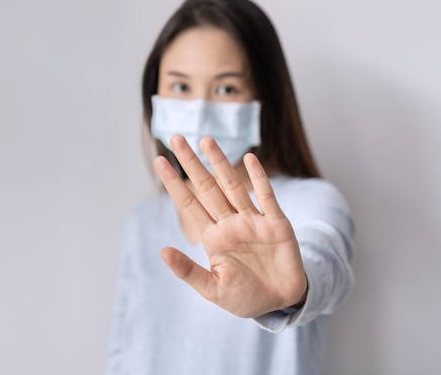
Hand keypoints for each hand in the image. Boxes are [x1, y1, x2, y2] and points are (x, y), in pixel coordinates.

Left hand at [153, 135, 306, 317]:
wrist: (281, 302)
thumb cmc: (245, 297)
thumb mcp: (213, 289)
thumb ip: (189, 271)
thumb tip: (162, 252)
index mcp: (213, 237)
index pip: (189, 204)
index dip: (174, 183)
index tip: (159, 162)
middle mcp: (230, 223)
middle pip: (207, 187)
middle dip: (191, 164)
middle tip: (176, 138)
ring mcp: (253, 220)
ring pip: (233, 186)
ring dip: (220, 163)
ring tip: (206, 140)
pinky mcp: (277, 224)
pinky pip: (267, 197)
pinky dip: (259, 179)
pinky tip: (250, 160)